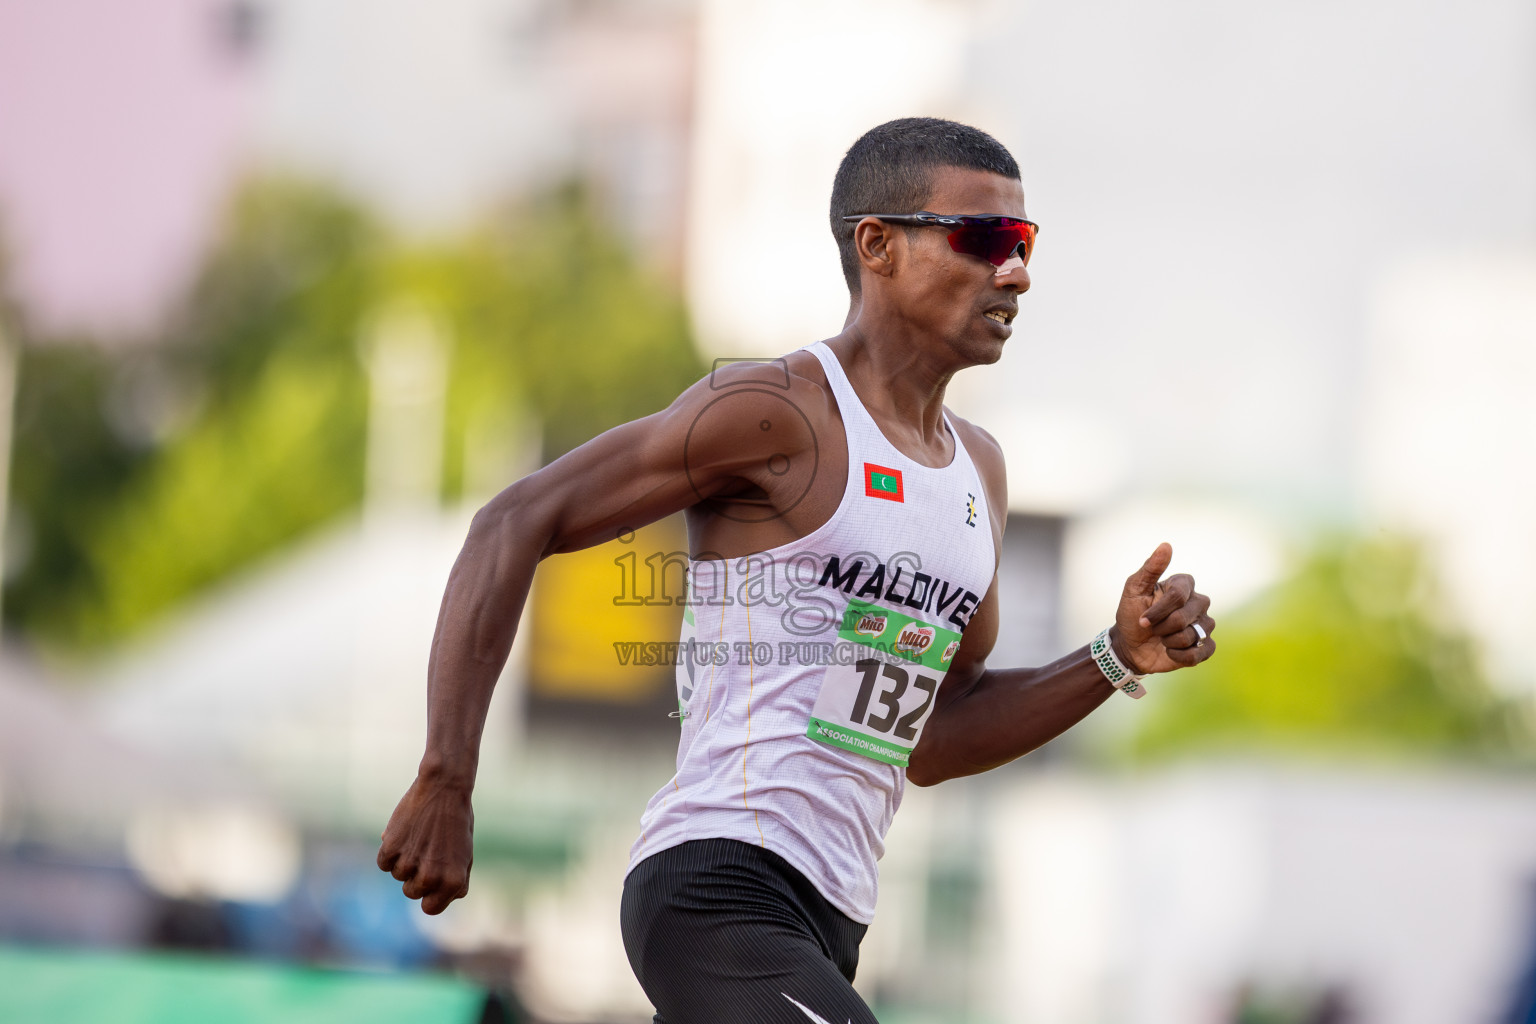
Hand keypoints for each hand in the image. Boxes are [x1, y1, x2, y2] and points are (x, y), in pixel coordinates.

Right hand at [377, 772, 474, 914]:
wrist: (444, 788)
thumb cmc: (457, 821)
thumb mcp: (465, 855)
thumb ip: (455, 882)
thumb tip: (441, 900)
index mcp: (453, 882)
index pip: (430, 908)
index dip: (429, 894)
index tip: (430, 880)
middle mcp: (431, 878)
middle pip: (411, 893)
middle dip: (416, 876)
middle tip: (427, 850)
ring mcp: (410, 864)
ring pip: (397, 876)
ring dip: (403, 860)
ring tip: (420, 837)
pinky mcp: (391, 849)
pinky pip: (383, 863)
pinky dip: (390, 851)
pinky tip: (404, 834)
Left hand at [1111, 542, 1215, 674]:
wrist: (1131, 646)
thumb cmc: (1132, 615)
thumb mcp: (1134, 590)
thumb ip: (1150, 568)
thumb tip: (1166, 545)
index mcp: (1184, 585)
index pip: (1178, 595)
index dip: (1157, 611)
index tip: (1142, 619)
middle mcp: (1199, 602)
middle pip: (1184, 617)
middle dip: (1161, 627)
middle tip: (1153, 628)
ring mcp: (1204, 624)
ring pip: (1192, 636)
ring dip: (1169, 641)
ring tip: (1162, 639)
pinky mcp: (1206, 646)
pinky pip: (1200, 653)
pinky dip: (1180, 656)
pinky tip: (1171, 651)